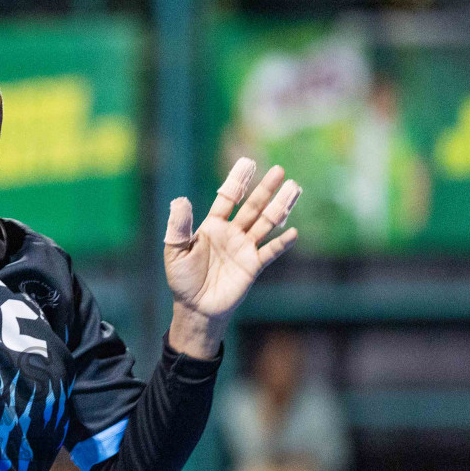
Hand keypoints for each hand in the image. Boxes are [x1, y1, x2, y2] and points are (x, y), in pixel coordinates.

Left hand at [164, 158, 298, 357]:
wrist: (195, 308)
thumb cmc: (183, 280)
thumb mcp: (175, 252)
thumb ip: (178, 227)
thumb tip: (180, 200)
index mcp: (213, 226)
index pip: (228, 198)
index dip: (238, 181)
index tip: (248, 162)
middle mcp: (232, 233)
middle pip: (252, 206)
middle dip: (265, 189)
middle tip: (280, 170)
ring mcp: (245, 249)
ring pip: (266, 224)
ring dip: (280, 208)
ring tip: (294, 189)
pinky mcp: (253, 267)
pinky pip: (270, 253)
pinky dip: (281, 244)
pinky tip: (293, 233)